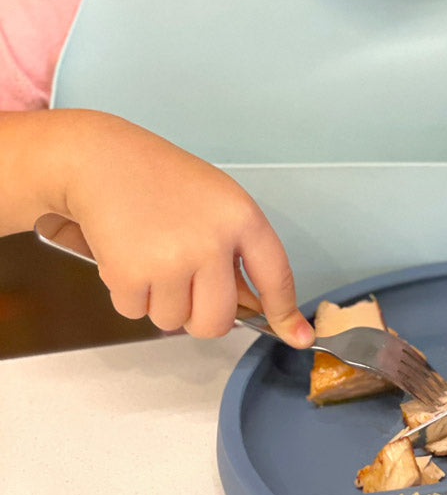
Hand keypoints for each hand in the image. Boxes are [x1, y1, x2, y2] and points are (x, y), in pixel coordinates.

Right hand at [64, 114, 313, 346]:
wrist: (101, 159)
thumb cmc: (164, 180)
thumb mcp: (219, 204)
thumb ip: (240, 254)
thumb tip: (257, 308)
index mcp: (242, 219)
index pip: (276, 278)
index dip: (285, 313)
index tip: (297, 335)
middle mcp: (212, 243)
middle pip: (218, 321)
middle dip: (202, 318)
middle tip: (187, 289)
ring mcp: (171, 261)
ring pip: (174, 321)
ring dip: (161, 302)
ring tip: (152, 259)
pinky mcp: (130, 274)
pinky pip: (136, 313)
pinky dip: (130, 296)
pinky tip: (128, 258)